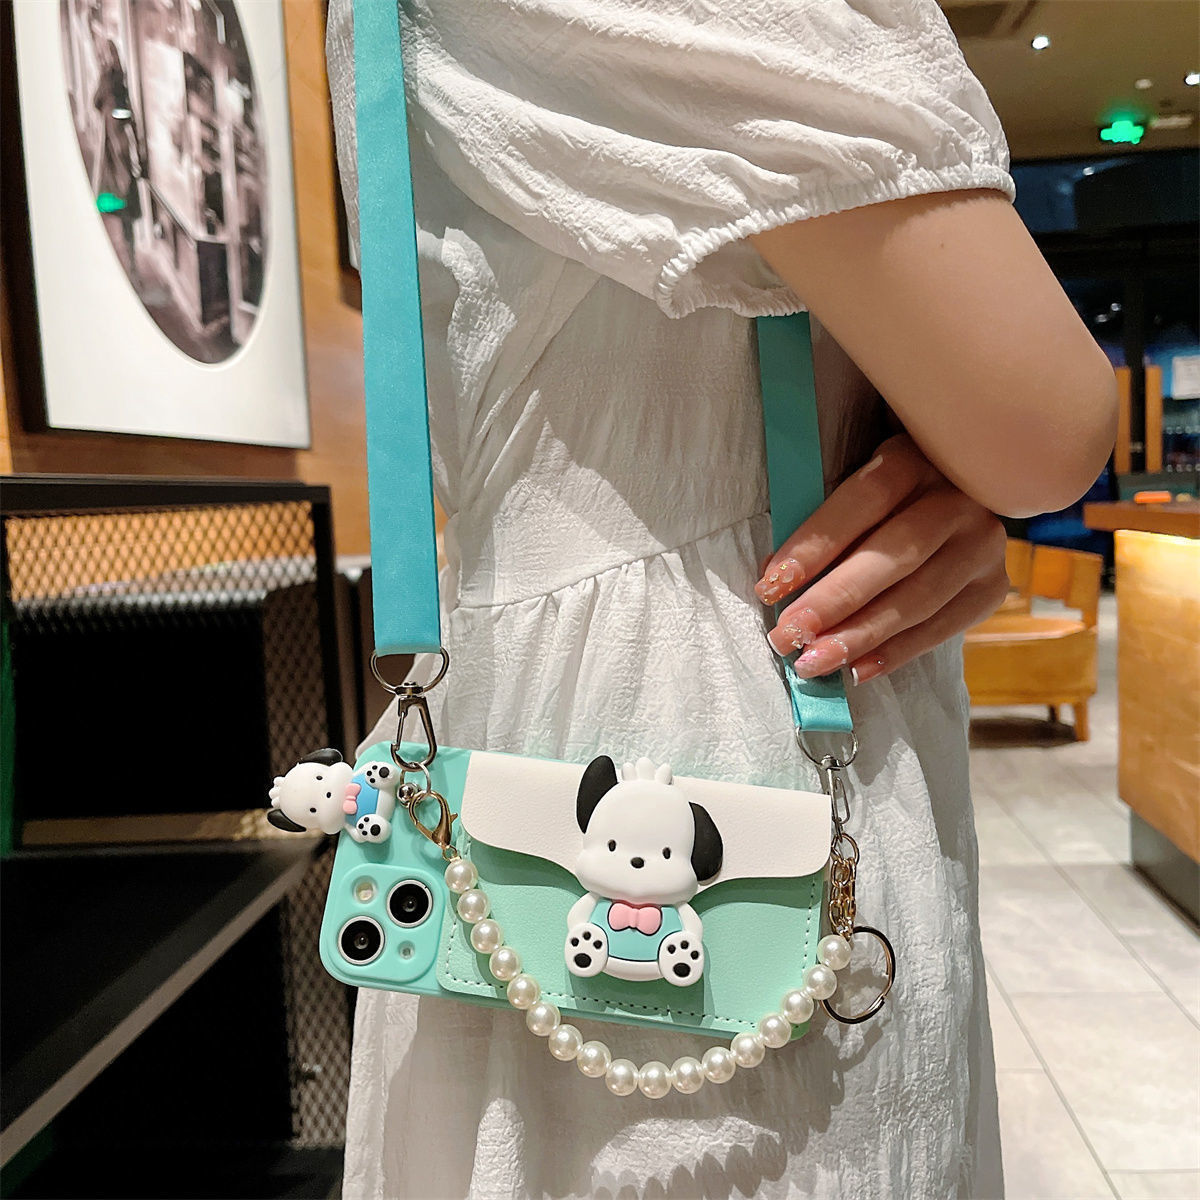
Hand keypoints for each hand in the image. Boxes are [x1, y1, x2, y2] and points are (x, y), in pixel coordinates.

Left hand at [755, 433, 1008, 684]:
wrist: (953, 504)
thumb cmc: (880, 501)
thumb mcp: (856, 485)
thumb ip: (826, 524)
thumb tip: (777, 583)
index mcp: (915, 459)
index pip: (863, 501)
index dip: (815, 545)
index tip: (770, 586)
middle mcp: (958, 499)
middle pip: (893, 556)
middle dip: (833, 601)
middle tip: (788, 636)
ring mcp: (983, 545)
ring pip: (918, 599)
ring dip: (859, 636)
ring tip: (813, 662)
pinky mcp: (992, 587)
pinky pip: (943, 627)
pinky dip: (896, 652)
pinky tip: (857, 670)